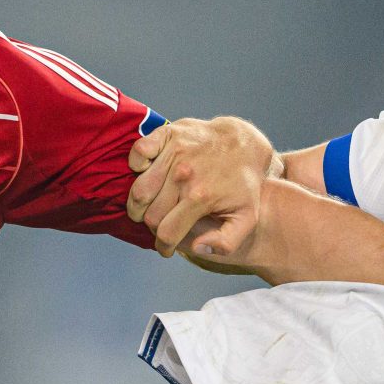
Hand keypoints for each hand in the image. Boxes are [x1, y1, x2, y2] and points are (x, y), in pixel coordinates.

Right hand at [127, 116, 280, 260]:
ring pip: (139, 191)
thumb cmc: (243, 184)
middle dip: (152, 225)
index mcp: (200, 197)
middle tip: (161, 224)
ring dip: (139, 204)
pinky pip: (138, 152)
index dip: (164, 246)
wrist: (244, 145)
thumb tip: (197, 249)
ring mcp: (174, 154)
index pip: (166, 233)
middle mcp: (184, 175)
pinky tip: (148, 173)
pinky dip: (137, 165)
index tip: (166, 248)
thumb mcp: (246, 218)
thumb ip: (226, 242)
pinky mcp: (168, 135)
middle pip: (149, 215)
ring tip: (150, 206)